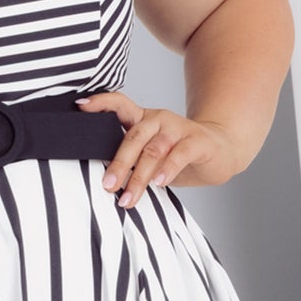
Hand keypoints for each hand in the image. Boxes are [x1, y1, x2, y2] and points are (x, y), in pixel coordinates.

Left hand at [75, 91, 242, 204]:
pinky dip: (167, 169)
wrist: (220, 150)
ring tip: (128, 198)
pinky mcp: (197, 141)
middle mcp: (158, 119)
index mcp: (142, 119)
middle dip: (118, 163)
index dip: (100, 103)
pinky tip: (159, 183)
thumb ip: (130, 161)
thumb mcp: (149, 156)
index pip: (118, 104)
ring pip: (154, 150)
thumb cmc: (177, 155)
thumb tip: (103, 182)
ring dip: (139, 176)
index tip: (80, 106)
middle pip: (133, 137)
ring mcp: (178, 128)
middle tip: (107, 186)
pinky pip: (179, 154)